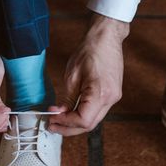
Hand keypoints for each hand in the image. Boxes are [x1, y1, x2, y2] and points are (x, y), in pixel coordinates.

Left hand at [49, 14, 128, 135]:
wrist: (106, 38)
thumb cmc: (90, 51)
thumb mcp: (72, 75)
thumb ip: (67, 98)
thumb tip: (59, 113)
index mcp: (101, 93)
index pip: (83, 120)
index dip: (65, 123)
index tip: (51, 119)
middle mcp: (111, 99)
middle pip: (89, 125)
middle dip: (69, 128)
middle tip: (52, 125)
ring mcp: (114, 97)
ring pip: (94, 120)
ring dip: (76, 123)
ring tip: (59, 120)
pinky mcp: (113, 94)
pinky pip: (97, 111)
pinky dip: (83, 114)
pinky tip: (71, 112)